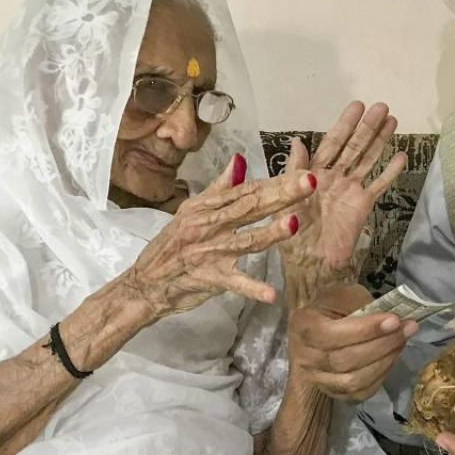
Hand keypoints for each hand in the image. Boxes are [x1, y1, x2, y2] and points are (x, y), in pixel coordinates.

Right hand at [122, 153, 317, 317]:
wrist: (143, 283)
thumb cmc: (170, 246)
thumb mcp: (191, 211)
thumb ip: (219, 188)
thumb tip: (240, 160)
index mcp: (207, 208)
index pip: (247, 191)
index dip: (276, 181)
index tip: (303, 172)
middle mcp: (210, 226)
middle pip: (250, 208)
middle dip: (281, 195)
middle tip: (310, 182)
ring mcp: (211, 252)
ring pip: (246, 240)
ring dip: (271, 234)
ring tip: (295, 223)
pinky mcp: (210, 278)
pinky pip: (234, 283)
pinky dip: (252, 289)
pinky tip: (272, 294)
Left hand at [277, 101, 406, 305]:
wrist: (308, 264)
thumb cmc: (291, 234)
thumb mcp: (285, 199)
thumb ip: (293, 171)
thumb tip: (297, 141)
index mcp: (313, 173)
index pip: (332, 142)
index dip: (344, 124)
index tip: (357, 106)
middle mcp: (334, 177)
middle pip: (354, 147)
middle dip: (367, 127)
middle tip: (382, 107)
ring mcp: (350, 190)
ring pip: (368, 160)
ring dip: (380, 141)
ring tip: (393, 121)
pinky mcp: (362, 206)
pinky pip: (379, 185)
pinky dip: (390, 172)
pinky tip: (401, 156)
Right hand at [288, 284, 416, 401]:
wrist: (320, 329)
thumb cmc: (333, 308)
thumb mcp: (342, 295)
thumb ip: (359, 303)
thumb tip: (389, 316)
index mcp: (303, 327)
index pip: (331, 334)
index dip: (365, 330)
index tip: (394, 320)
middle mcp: (305, 358)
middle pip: (344, 360)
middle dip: (382, 344)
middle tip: (407, 329)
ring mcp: (317, 379)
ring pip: (353, 381)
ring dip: (384, 361)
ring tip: (402, 341)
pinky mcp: (333, 392)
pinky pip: (360, 393)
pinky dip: (380, 376)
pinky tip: (392, 357)